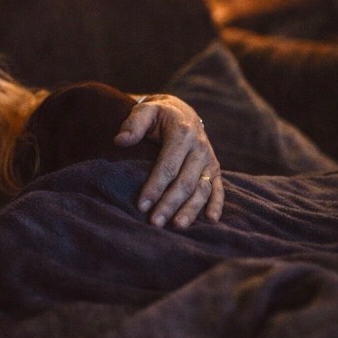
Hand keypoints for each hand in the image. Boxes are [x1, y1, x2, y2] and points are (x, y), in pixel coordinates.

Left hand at [114, 94, 222, 227]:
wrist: (181, 112)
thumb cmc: (158, 115)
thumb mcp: (145, 111)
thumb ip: (133, 124)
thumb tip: (120, 140)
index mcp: (183, 133)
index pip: (168, 165)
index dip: (155, 186)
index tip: (141, 204)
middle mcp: (200, 148)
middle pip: (185, 182)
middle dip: (170, 204)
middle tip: (155, 223)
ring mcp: (209, 160)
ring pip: (202, 189)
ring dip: (191, 209)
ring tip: (177, 226)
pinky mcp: (215, 169)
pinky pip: (218, 189)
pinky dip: (216, 205)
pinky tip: (209, 220)